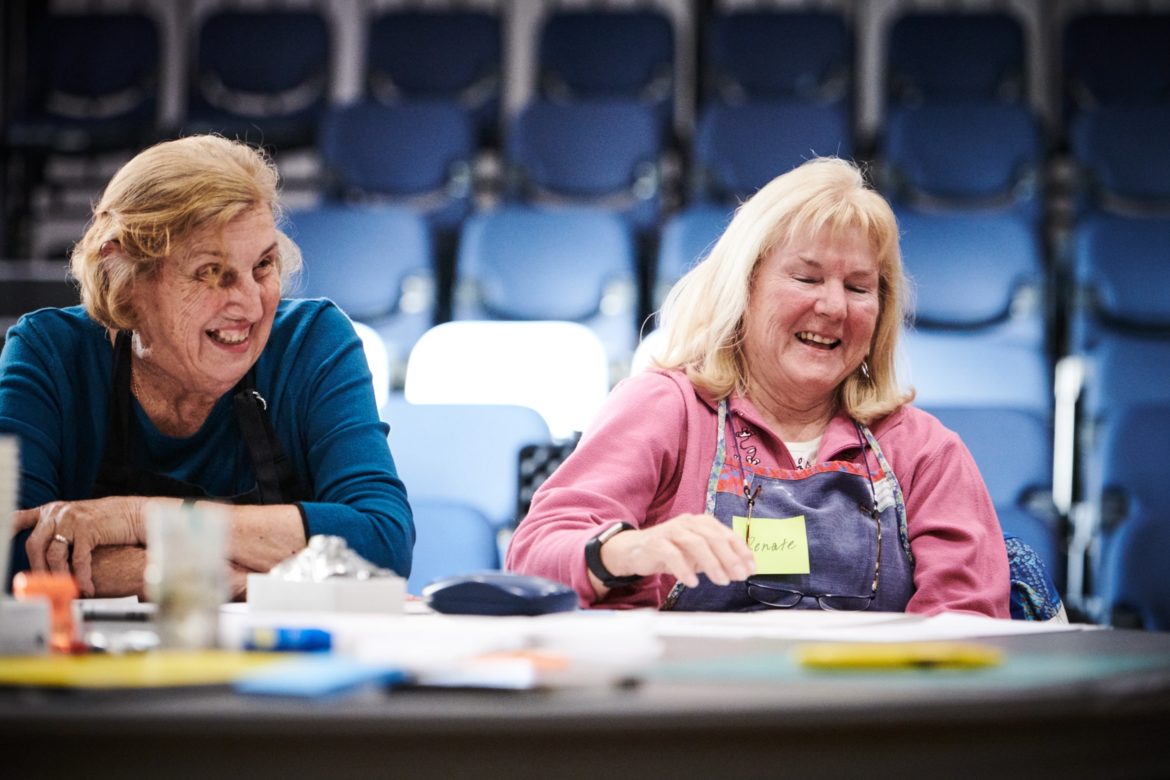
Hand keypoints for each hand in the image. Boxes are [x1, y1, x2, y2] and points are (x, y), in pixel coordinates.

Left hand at [15, 497, 147, 596]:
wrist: (134, 514)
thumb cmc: (107, 522)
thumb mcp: (77, 520)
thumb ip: (59, 532)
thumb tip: (46, 560)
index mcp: (51, 511)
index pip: (20, 518)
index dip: (7, 530)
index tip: (1, 541)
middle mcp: (57, 512)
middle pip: (34, 545)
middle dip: (37, 569)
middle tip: (41, 587)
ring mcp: (72, 519)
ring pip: (54, 554)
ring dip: (59, 576)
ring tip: (65, 590)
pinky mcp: (88, 528)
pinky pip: (79, 559)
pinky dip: (82, 576)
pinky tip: (86, 587)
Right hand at [599, 513, 755, 589]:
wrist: (635, 550)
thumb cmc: (671, 551)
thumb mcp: (698, 554)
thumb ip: (718, 558)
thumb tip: (743, 569)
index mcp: (702, 522)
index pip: (727, 534)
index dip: (741, 551)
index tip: (751, 568)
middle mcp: (688, 522)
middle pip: (713, 537)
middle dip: (730, 558)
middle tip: (739, 576)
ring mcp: (671, 530)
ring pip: (695, 543)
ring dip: (711, 563)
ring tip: (722, 581)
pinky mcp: (656, 542)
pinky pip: (672, 554)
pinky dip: (684, 569)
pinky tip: (692, 582)